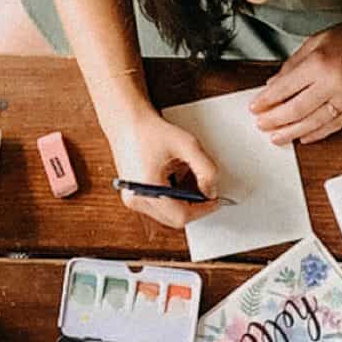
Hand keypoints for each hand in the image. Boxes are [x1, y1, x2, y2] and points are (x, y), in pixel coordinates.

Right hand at [107, 109, 219, 228]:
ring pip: (167, 215)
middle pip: (174, 219)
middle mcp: (135, 199)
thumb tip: (211, 191)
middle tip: (205, 189)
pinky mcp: (133, 196)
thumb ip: (206, 169)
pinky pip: (159, 207)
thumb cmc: (150, 131)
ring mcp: (132, 199)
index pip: (180, 216)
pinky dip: (173, 198)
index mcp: (146, 188)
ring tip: (183, 176)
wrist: (127, 122)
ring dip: (183, 202)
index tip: (214, 200)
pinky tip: (174, 177)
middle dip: (193, 206)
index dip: (203, 210)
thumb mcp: (187, 145)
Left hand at [251, 9, 341, 143]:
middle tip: (261, 125)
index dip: (266, 100)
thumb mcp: (318, 41)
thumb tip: (273, 84)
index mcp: (319, 61)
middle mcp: (333, 81)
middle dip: (275, 120)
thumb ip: (293, 64)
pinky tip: (304, 138)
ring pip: (315, 122)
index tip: (254, 107)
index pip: (284, 87)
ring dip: (293, 132)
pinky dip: (318, 134)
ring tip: (277, 137)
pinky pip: (336, 124)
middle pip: (296, 109)